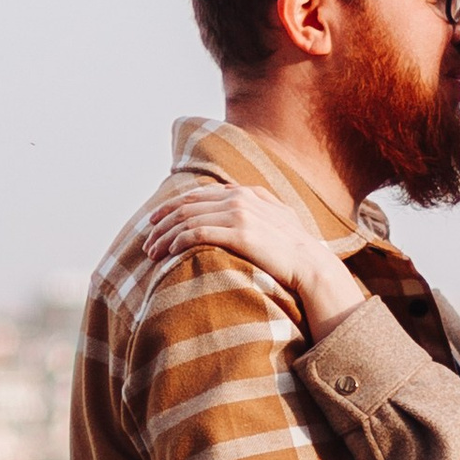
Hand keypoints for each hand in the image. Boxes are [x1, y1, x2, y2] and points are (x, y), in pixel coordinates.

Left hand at [146, 180, 366, 336]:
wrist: (312, 266)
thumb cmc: (295, 252)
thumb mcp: (278, 221)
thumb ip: (257, 208)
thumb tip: (236, 205)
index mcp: (247, 193)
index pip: (198, 194)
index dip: (172, 206)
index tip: (155, 221)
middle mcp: (241, 198)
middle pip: (188, 205)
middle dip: (162, 222)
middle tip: (147, 240)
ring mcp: (240, 214)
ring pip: (188, 219)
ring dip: (166, 235)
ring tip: (152, 251)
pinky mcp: (240, 233)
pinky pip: (199, 232)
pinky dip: (180, 241)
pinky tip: (170, 252)